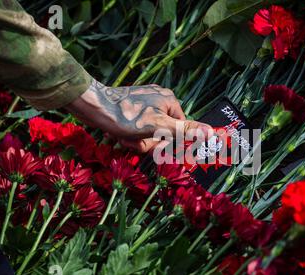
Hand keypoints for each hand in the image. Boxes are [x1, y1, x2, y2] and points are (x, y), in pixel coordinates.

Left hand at [66, 79, 211, 152]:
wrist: (92, 107)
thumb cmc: (126, 116)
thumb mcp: (159, 126)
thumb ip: (187, 131)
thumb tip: (213, 132)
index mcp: (170, 100)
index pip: (179, 130)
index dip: (166, 142)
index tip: (153, 144)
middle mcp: (159, 99)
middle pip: (163, 134)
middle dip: (148, 142)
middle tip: (134, 138)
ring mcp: (144, 103)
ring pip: (148, 134)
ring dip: (136, 141)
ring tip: (124, 135)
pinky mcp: (131, 108)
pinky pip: (137, 129)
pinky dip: (129, 135)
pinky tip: (118, 133)